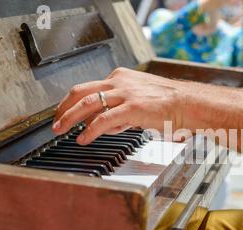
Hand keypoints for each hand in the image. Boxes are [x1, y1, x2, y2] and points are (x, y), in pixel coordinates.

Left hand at [52, 68, 186, 144]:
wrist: (188, 104)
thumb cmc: (167, 104)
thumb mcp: (138, 101)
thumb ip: (119, 110)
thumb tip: (104, 124)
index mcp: (120, 77)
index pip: (88, 87)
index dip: (72, 101)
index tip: (64, 112)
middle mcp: (119, 81)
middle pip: (81, 91)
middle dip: (63, 108)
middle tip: (55, 122)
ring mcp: (126, 93)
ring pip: (88, 103)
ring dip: (70, 117)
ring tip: (61, 130)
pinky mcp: (133, 107)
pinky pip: (104, 119)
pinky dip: (90, 130)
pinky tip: (84, 138)